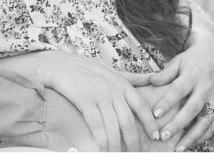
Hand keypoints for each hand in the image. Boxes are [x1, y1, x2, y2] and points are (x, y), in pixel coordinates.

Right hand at [31, 51, 162, 151]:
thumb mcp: (110, 69)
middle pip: (128, 122)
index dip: (150, 123)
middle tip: (134, 153)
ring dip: (116, 145)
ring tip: (117, 155)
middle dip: (132, 142)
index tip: (155, 136)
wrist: (59, 64)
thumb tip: (152, 77)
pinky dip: (100, 140)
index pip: (142, 105)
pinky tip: (103, 149)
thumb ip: (131, 77)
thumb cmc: (85, 67)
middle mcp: (113, 89)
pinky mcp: (84, 100)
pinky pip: (96, 125)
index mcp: (121, 83)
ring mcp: (98, 95)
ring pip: (112, 127)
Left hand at [130, 30, 213, 150]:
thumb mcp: (176, 62)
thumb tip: (151, 81)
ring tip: (179, 148)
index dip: (167, 102)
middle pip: (192, 108)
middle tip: (164, 136)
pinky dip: (205, 135)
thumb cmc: (189, 60)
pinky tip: (193, 144)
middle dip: (178, 124)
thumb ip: (165, 73)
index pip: (178, 90)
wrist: (212, 54)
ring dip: (193, 136)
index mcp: (192, 75)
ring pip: (205, 120)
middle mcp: (205, 87)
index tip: (156, 114)